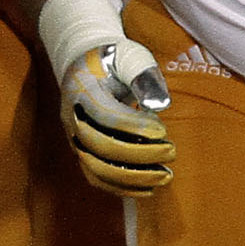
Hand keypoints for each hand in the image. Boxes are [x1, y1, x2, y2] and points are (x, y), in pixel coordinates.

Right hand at [55, 37, 175, 195]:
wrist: (84, 64)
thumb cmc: (113, 58)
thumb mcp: (130, 56)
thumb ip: (145, 76)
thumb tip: (161, 106)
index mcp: (81, 91)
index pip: (105, 115)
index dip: (133, 127)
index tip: (163, 130)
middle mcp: (73, 118)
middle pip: (100, 146)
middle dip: (138, 155)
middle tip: (171, 152)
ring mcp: (74, 138)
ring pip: (96, 169)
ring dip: (132, 178)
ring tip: (165, 176)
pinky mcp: (82, 152)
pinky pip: (97, 178)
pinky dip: (122, 188)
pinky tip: (149, 188)